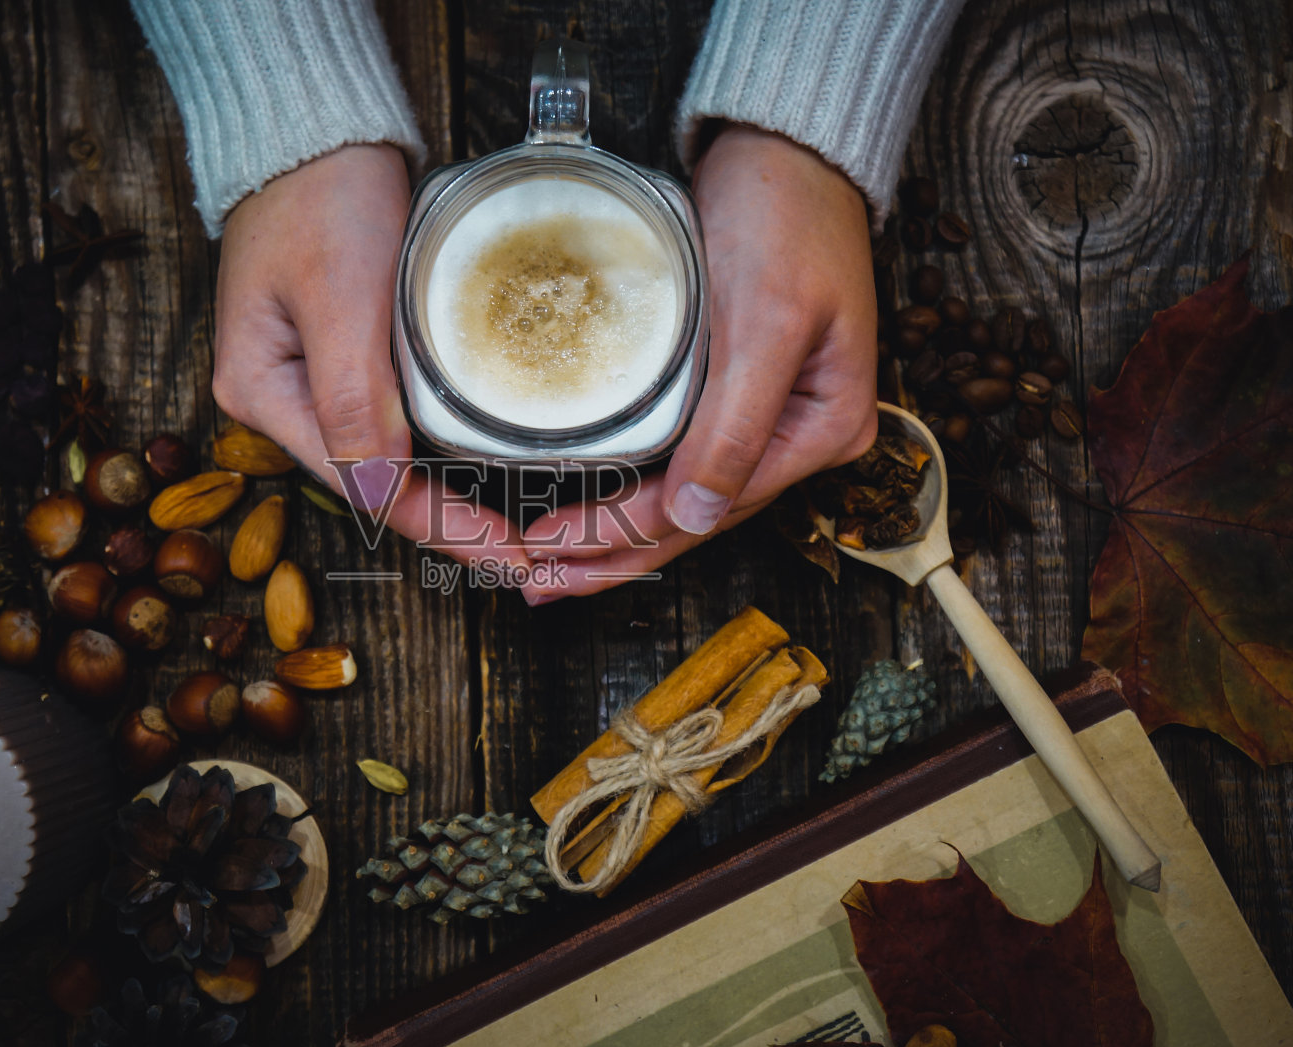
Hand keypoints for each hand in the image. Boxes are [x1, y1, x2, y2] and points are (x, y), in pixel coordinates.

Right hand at [214, 145, 527, 569]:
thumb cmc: (323, 195)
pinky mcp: (341, 355)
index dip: (438, 527)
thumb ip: (355, 397)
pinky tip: (480, 471)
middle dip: (447, 525)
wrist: (319, 127)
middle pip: (374, 484)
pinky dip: (438, 452)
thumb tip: (380, 491)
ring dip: (446, 497)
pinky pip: (394, 421)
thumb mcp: (342, 294)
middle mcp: (280, 397)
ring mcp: (308, 378)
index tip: (505, 553)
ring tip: (513, 528)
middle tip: (523, 553)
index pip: (363, 485)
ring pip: (386, 460)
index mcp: (263, 391)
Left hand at [520, 125, 878, 599]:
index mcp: (822, 428)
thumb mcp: (763, 321)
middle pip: (693, 521)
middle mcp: (800, 436)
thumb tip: (697, 518)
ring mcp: (771, 419)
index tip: (555, 547)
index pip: (706, 509)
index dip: (625, 537)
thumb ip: (735, 425)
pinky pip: (680, 462)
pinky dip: (633, 492)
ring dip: (617, 537)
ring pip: (683, 502)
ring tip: (550, 564)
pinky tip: (590, 510)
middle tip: (536, 584)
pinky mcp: (738, 395)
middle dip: (612, 556)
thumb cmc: (786, 216)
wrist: (788, 149)